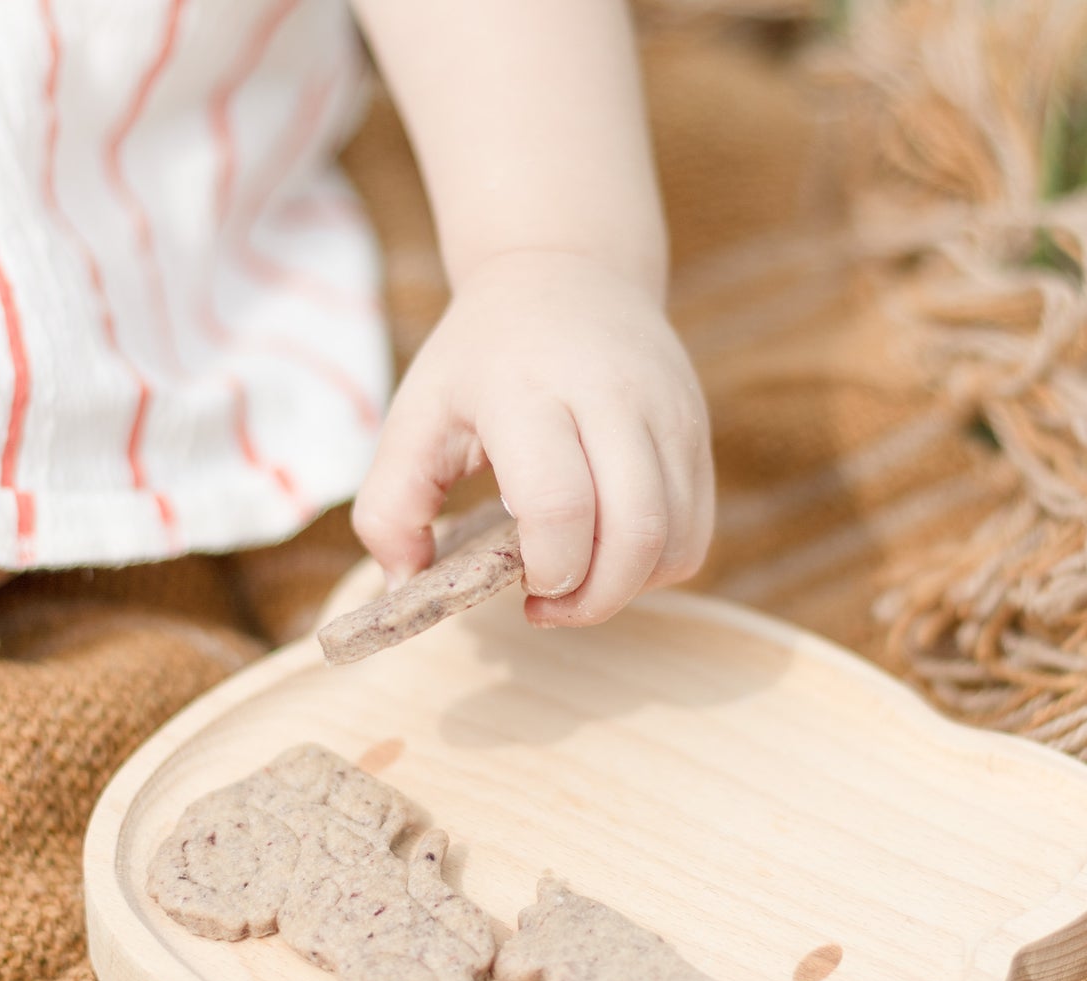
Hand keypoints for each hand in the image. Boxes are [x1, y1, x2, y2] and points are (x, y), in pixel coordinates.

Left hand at [351, 249, 713, 626]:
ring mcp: (667, 412)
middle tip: (548, 605)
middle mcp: (613, 396)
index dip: (548, 571)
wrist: (568, 270)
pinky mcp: (697, 431)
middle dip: (593, 600)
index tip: (520, 587)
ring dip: (626, 588)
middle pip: (634, 533)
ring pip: (675, 540)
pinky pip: (695, 531)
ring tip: (577, 579)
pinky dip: (655, 566)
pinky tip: (608, 554)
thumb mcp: (415, 416)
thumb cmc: (480, 359)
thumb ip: (389, 508)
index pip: (560, 504)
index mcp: (529, 390)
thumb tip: (403, 590)